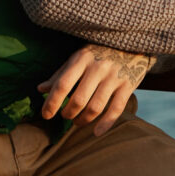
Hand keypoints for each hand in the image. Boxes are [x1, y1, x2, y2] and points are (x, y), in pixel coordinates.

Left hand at [37, 44, 154, 135]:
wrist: (133, 43)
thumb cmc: (100, 52)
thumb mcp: (79, 57)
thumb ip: (61, 74)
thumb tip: (40, 89)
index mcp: (83, 59)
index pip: (63, 84)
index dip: (52, 103)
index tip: (46, 115)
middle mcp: (98, 67)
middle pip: (78, 100)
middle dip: (68, 114)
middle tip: (65, 116)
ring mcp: (114, 77)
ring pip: (95, 107)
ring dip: (83, 120)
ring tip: (78, 121)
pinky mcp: (128, 85)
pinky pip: (116, 109)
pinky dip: (105, 124)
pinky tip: (97, 132)